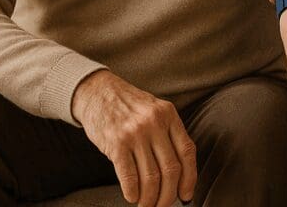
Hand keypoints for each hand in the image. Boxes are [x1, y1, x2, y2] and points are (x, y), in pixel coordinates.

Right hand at [72, 70, 196, 206]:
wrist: (97, 92)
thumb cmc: (128, 106)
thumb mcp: (155, 110)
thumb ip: (168, 134)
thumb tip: (180, 172)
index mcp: (169, 115)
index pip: (187, 152)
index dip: (189, 178)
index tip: (186, 195)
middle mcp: (155, 123)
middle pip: (171, 169)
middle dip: (168, 194)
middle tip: (163, 205)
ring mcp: (135, 133)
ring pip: (151, 177)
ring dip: (150, 198)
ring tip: (146, 205)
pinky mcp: (116, 143)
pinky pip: (129, 176)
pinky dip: (133, 192)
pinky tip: (132, 197)